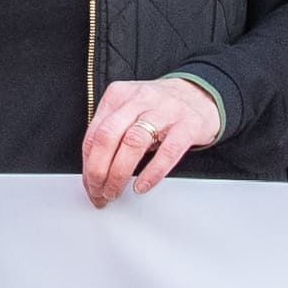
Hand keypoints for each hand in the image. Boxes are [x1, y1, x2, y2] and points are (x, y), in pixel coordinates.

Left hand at [83, 72, 227, 203]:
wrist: (201, 95)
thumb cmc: (160, 108)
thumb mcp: (130, 110)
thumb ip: (111, 132)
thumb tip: (92, 170)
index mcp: (119, 95)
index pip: (94, 133)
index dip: (87, 164)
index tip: (89, 185)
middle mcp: (139, 99)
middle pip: (108, 137)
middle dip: (98, 170)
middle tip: (98, 192)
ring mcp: (165, 110)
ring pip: (133, 143)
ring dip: (119, 174)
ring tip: (115, 192)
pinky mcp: (187, 125)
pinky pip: (167, 151)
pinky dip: (152, 172)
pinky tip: (142, 186)